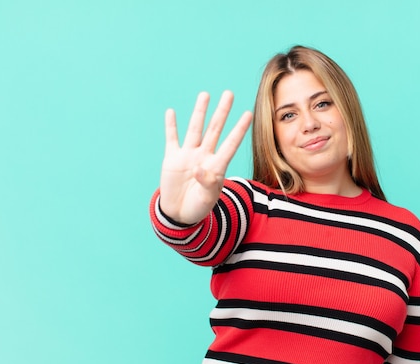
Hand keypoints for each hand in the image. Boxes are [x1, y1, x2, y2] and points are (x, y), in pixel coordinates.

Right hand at [159, 91, 252, 223]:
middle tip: (229, 93)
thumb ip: (207, 183)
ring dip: (199, 112)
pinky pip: (172, 139)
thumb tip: (198, 169)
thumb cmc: (198, 207)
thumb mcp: (207, 198)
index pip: (231, 144)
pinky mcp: (172, 158)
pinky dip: (171, 126)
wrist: (180, 214)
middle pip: (215, 129)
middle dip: (222, 112)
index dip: (239, 130)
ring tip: (205, 95)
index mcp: (217, 166)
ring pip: (195, 129)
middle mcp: (204, 156)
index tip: (249, 114)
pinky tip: (171, 112)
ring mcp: (188, 155)